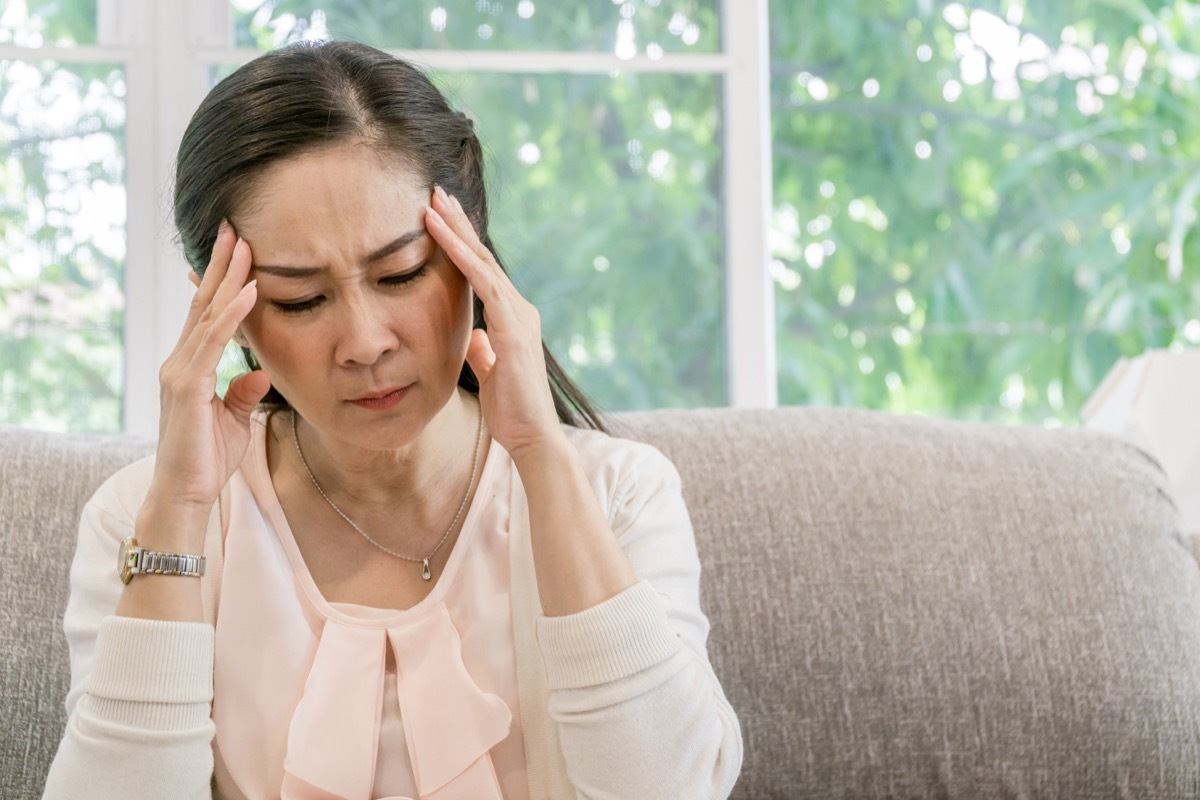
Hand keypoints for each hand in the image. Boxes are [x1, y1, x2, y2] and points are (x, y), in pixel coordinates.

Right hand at [148, 221, 270, 517]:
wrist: (185, 493)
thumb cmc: (207, 459)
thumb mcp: (235, 420)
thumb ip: (243, 393)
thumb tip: (259, 372)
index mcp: (191, 366)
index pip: (207, 314)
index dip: (222, 282)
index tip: (237, 250)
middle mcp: (180, 362)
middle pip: (203, 303)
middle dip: (221, 265)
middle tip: (235, 228)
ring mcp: (179, 371)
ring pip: (207, 315)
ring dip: (228, 279)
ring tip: (244, 246)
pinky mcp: (186, 386)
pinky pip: (212, 342)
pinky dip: (232, 316)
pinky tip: (249, 292)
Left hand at [424, 187, 564, 460]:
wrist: (532, 436)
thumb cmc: (512, 411)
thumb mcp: (491, 374)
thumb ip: (485, 352)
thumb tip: (476, 338)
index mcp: (512, 319)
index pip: (482, 274)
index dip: (461, 244)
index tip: (440, 218)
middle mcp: (519, 310)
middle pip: (483, 257)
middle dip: (459, 224)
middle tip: (436, 192)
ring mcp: (518, 315)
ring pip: (481, 261)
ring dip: (456, 230)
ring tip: (433, 202)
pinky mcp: (512, 326)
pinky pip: (482, 281)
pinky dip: (459, 255)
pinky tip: (440, 235)